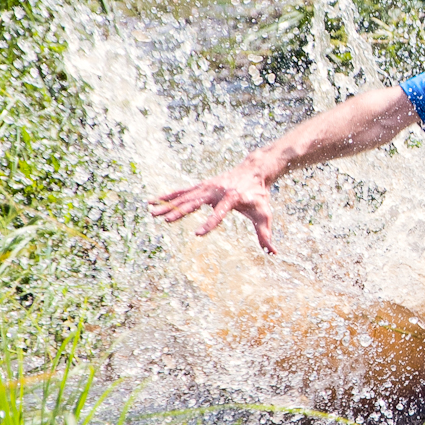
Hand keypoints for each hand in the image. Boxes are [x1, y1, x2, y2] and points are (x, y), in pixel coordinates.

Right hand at [149, 161, 279, 252]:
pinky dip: (168, 196)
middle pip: (195, 202)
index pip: (219, 212)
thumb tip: (272, 254)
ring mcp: (207, 186)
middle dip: (180, 212)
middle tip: (166, 222)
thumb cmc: (259, 196)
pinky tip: (152, 201)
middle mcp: (216, 190)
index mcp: (232, 197)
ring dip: (167, 204)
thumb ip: (265, 234)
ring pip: (184, 196)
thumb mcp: (264, 214)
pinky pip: (182, 192)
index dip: (209, 223)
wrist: (254, 171)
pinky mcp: (201, 185)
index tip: (197, 234)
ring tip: (151, 213)